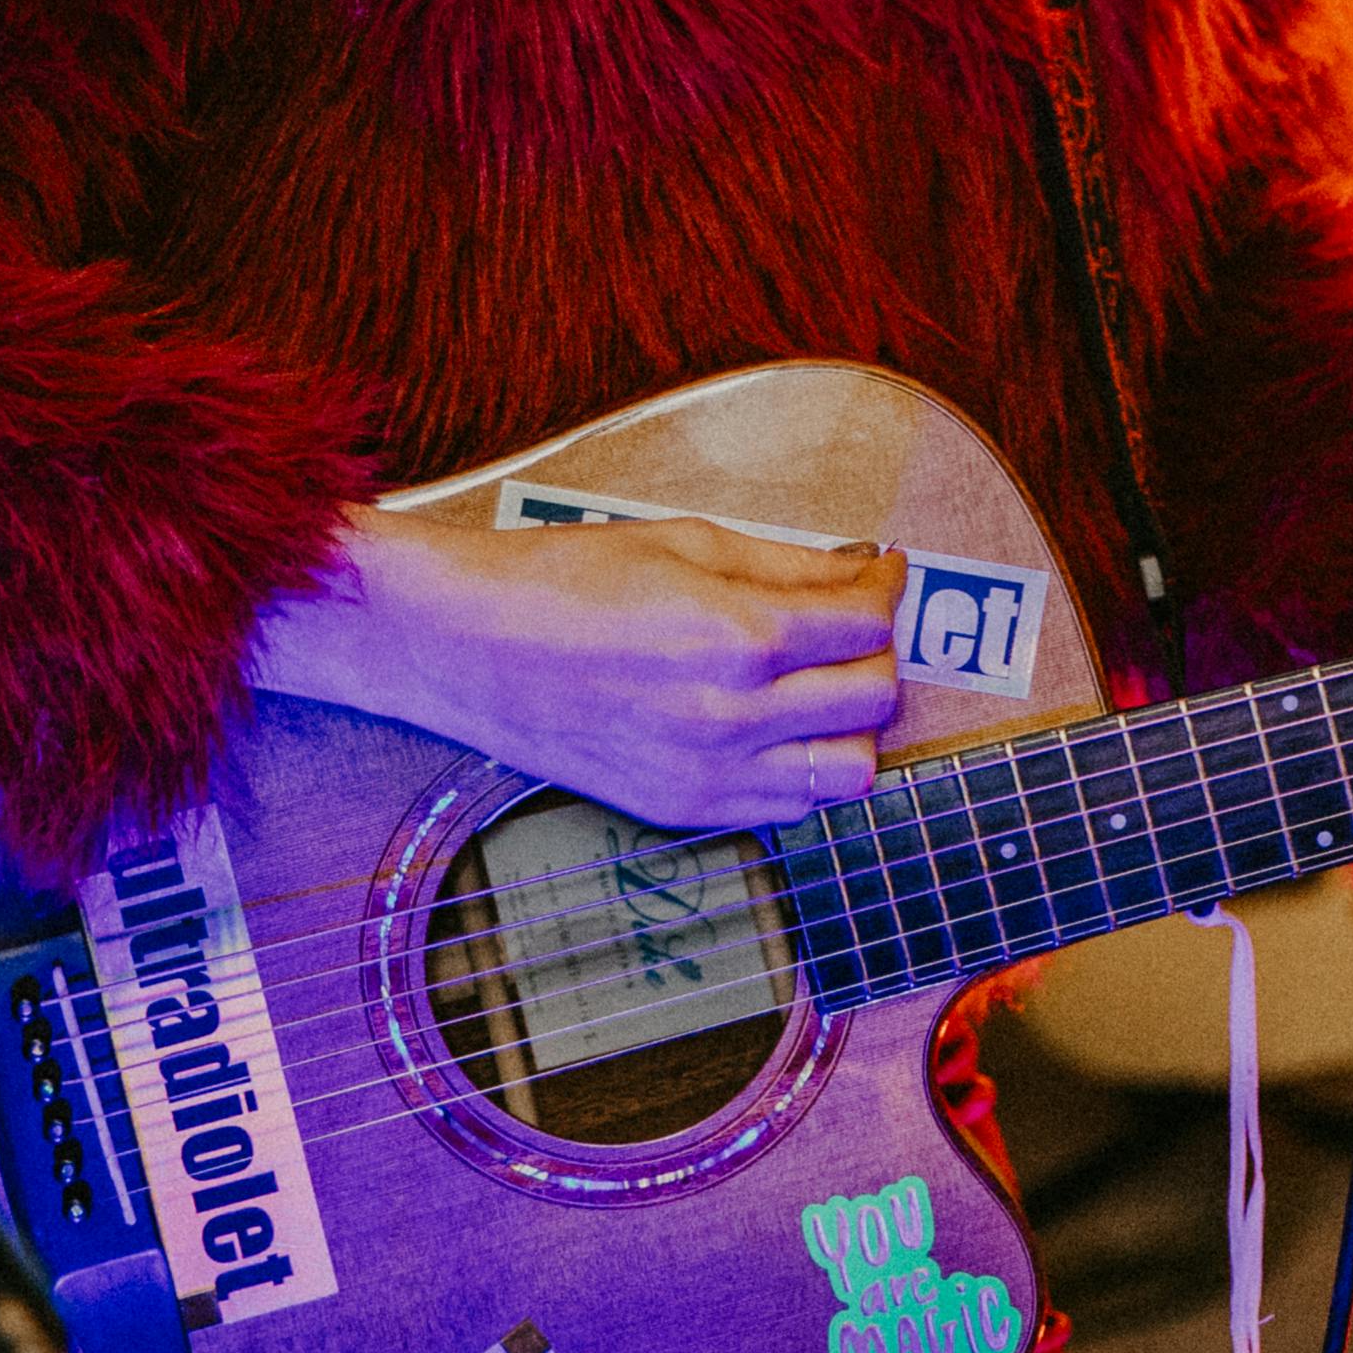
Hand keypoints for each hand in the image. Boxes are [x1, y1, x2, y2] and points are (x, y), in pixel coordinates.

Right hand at [250, 507, 904, 828]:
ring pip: (850, 773)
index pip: (867, 623)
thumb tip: (863, 570)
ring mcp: (708, 774)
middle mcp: (732, 715)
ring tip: (820, 685)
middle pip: (875, 699)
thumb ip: (788, 565)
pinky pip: (789, 809)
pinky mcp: (683, 810)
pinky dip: (803, 769)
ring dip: (852, 725)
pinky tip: (774, 727)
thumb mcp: (687, 541)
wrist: (468, 646)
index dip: (884, 588)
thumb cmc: (567, 578)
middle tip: (849, 623)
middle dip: (876, 652)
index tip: (875, 572)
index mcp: (736, 635)